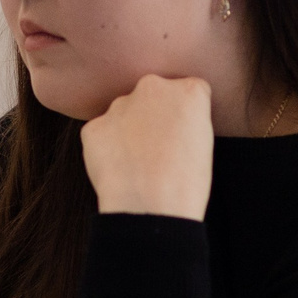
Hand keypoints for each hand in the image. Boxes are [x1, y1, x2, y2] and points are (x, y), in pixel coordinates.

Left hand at [81, 74, 214, 218]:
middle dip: (155, 115)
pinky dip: (108, 148)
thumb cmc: (185, 184)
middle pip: (154, 95)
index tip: (184, 137)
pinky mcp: (94, 126)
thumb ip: (188, 118)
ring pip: (125, 112)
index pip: (190, 92)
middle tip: (160, 149)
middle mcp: (152, 87)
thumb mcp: (204, 142)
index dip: (187, 117)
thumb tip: (171, 122)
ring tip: (139, 164)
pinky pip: (102, 133)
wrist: (149, 209)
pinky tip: (120, 170)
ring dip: (130, 130)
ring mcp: (119, 105)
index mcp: (188, 90)